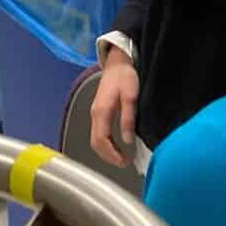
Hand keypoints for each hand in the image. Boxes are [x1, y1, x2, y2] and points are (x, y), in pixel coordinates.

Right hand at [89, 46, 139, 166]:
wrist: (117, 62)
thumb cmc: (125, 76)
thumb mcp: (130, 96)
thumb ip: (128, 118)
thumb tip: (128, 140)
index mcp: (101, 111)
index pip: (101, 140)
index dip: (111, 154)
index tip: (123, 162)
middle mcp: (95, 114)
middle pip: (95, 143)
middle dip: (108, 156)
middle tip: (124, 163)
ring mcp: (95, 113)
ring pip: (95, 139)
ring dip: (107, 151)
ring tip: (122, 157)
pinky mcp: (98, 111)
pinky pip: (98, 133)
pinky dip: (106, 143)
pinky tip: (117, 146)